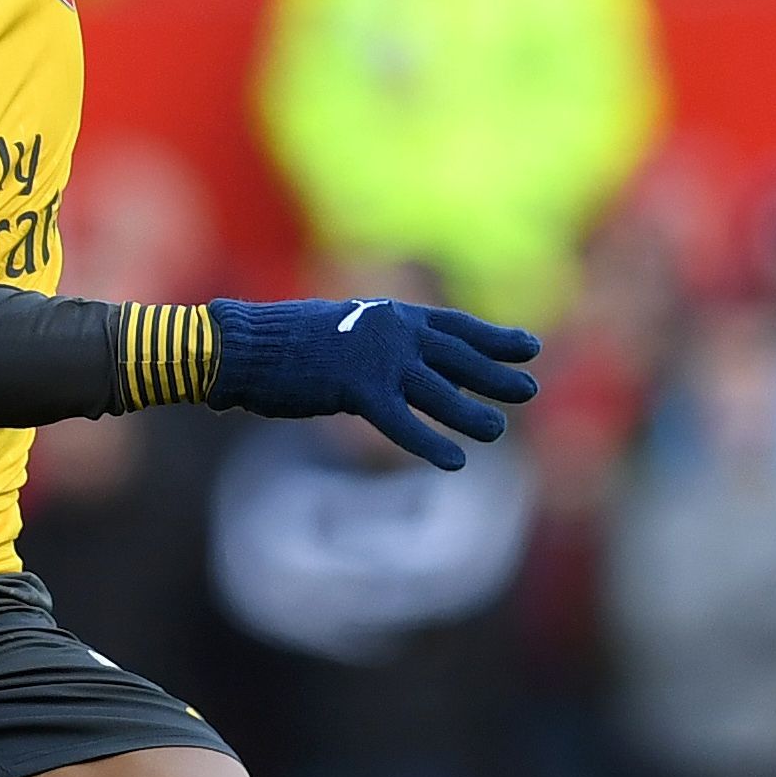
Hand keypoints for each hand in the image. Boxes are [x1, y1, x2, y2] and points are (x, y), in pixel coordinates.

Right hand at [206, 298, 542, 470]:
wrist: (245, 344)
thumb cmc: (288, 340)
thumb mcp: (347, 328)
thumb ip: (383, 345)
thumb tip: (411, 364)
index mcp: (392, 314)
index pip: (457, 327)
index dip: (495, 338)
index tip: (530, 346)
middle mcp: (393, 333)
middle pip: (460, 357)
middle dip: (496, 374)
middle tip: (530, 389)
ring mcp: (377, 360)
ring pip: (440, 392)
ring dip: (471, 414)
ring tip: (497, 430)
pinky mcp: (356, 389)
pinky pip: (403, 422)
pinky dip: (430, 443)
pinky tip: (453, 462)